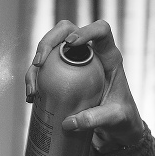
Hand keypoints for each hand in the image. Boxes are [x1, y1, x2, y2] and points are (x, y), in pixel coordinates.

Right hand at [25, 20, 143, 151]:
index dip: (86, 30)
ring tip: (32, 90)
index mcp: (109, 56)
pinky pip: (46, 69)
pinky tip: (31, 97)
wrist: (117, 124)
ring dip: (35, 66)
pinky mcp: (63, 74)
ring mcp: (75, 62)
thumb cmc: (122, 117)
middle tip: (39, 63)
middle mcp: (89, 53)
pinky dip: (35, 80)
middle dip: (48, 42)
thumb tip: (67, 123)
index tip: (71, 43)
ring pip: (51, 49)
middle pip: (66, 31)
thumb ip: (96, 119)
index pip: (101, 30)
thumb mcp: (114, 118)